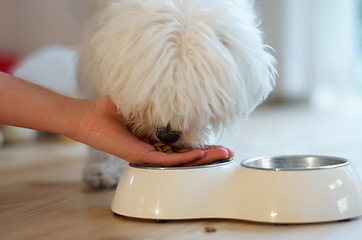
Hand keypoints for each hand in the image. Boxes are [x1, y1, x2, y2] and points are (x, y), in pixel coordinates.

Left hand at [70, 96, 233, 165]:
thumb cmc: (112, 109)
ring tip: (221, 155)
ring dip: (202, 158)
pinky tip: (199, 154)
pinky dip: (183, 157)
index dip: (203, 144)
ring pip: (180, 160)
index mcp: (157, 138)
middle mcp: (155, 148)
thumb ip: (158, 98)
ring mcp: (149, 153)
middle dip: (209, 154)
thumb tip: (176, 85)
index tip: (220, 142)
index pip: (184, 144)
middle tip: (228, 153)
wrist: (90, 117)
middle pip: (187, 155)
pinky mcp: (140, 155)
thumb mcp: (141, 101)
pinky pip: (165, 159)